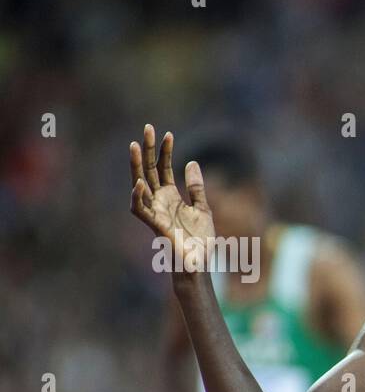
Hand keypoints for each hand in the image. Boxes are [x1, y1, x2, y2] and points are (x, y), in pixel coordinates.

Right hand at [129, 125, 214, 272]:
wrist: (200, 264)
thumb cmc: (200, 240)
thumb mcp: (203, 209)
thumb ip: (197, 187)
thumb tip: (191, 162)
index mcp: (171, 196)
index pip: (164, 167)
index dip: (165, 151)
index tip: (168, 134)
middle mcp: (160, 200)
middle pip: (150, 170)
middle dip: (148, 149)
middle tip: (147, 127)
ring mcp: (155, 211)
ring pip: (140, 184)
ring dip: (136, 166)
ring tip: (134, 146)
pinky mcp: (155, 225)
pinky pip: (140, 209)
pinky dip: (138, 197)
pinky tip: (139, 183)